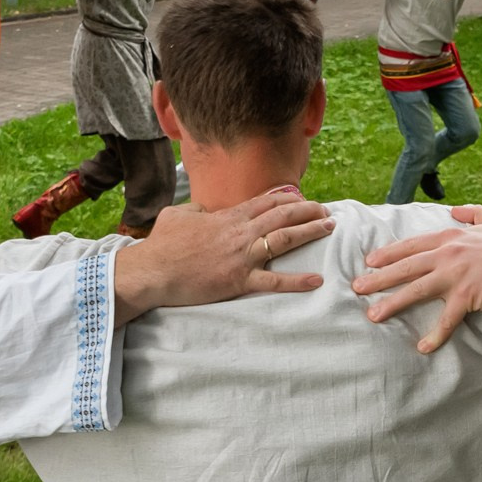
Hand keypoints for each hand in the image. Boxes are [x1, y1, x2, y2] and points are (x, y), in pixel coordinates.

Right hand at [109, 191, 333, 323]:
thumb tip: (203, 209)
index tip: (305, 200)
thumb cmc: (162, 244)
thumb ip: (196, 209)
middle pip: (282, 215)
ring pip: (284, 239)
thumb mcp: (178, 215)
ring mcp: (242, 257)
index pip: (267, 202)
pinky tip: (316, 280)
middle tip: (327, 212)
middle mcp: (240, 232)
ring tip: (329, 229)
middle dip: (308, 211)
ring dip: (310, 232)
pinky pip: (274, 281)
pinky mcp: (239, 281)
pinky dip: (297, 281)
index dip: (289, 199)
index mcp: (227, 216)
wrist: (152, 271)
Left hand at [354, 204, 481, 352]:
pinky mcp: (468, 296)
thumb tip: (456, 211)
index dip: (389, 253)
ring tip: (373, 315)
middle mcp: (448, 254)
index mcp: (452, 236)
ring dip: (392, 303)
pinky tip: (422, 347)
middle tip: (356, 287)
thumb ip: (473, 214)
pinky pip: (446, 319)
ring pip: (416, 290)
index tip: (370, 261)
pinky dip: (434, 335)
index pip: (412, 245)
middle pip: (406, 267)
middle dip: (378, 277)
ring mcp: (456, 275)